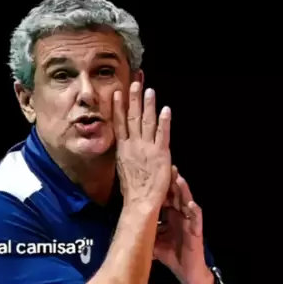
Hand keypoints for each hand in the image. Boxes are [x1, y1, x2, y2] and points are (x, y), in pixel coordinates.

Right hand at [113, 83, 171, 210]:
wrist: (140, 201)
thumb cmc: (132, 189)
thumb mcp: (123, 168)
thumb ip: (126, 154)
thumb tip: (126, 147)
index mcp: (123, 148)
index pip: (119, 123)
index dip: (118, 107)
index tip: (117, 93)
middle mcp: (133, 145)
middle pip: (133, 117)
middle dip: (134, 99)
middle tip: (135, 82)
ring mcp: (147, 148)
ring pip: (147, 122)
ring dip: (148, 105)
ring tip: (150, 90)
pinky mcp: (161, 154)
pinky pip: (163, 134)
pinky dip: (164, 122)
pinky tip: (165, 110)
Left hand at [153, 167, 212, 283]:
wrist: (188, 273)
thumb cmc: (172, 255)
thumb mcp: (154, 241)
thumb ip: (144, 230)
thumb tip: (125, 225)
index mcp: (171, 215)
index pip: (164, 196)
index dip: (158, 185)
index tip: (148, 173)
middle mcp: (181, 215)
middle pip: (175, 194)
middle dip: (170, 181)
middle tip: (164, 165)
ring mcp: (190, 222)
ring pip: (187, 201)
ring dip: (183, 190)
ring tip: (177, 178)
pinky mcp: (197, 231)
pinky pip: (196, 218)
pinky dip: (194, 210)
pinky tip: (190, 203)